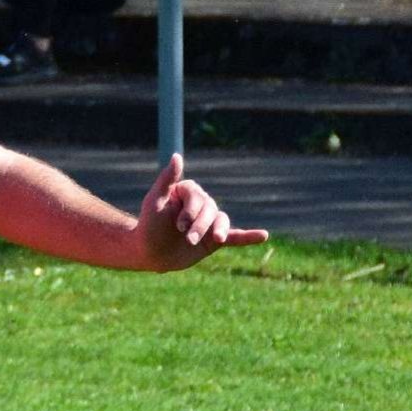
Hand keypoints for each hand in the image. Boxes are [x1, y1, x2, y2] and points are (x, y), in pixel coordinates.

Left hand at [136, 152, 267, 269]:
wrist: (149, 254)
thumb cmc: (148, 226)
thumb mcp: (154, 202)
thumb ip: (166, 180)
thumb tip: (177, 156)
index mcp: (187, 193)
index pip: (197, 196)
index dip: (190, 210)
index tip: (178, 225)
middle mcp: (201, 205)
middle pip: (210, 209)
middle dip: (200, 225)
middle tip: (187, 238)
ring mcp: (209, 222)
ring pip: (222, 221)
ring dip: (219, 231)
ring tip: (217, 240)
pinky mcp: (215, 240)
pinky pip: (235, 236)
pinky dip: (248, 237)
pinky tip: (263, 235)